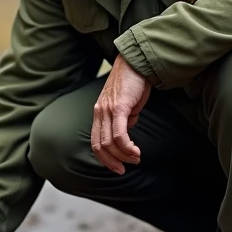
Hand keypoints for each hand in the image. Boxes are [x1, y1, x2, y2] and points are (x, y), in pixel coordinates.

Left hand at [92, 54, 151, 174]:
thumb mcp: (125, 104)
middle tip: (125, 168)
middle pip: (100, 146)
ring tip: (136, 158)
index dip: (104, 158)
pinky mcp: (119, 107)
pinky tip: (135, 150)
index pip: (95, 142)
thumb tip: (128, 126)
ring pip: (110, 142)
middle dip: (112, 161)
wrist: (136, 63)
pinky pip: (119, 133)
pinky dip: (126, 146)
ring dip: (123, 155)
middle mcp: (100, 112)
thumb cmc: (133, 83)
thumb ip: (124, 117)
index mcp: (99, 113)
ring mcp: (107, 110)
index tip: (117, 167)